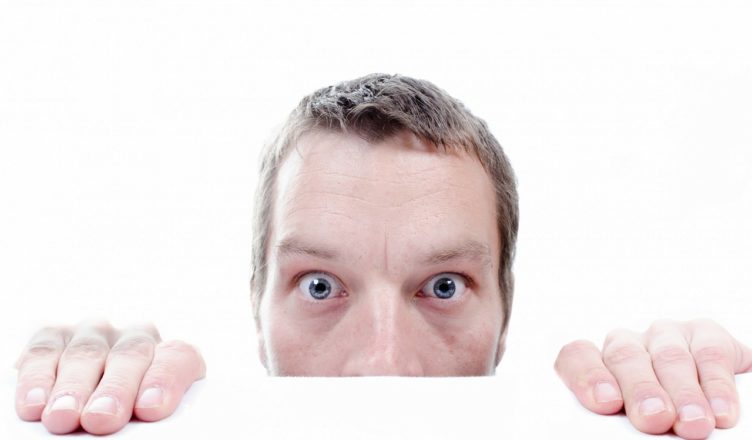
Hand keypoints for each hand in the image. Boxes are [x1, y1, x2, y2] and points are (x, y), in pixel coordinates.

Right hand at [14, 320, 205, 434]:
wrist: (98, 386)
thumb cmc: (130, 410)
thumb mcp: (146, 412)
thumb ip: (147, 416)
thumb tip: (140, 421)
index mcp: (172, 355)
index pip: (178, 358)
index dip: (165, 379)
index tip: (152, 408)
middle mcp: (136, 336)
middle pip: (131, 355)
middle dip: (115, 389)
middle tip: (102, 419)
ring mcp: (95, 333)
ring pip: (86, 353)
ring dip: (73, 387)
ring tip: (63, 417)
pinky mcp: (54, 335)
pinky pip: (44, 351)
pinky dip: (37, 378)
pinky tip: (34, 404)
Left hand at [555, 319, 751, 439]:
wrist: (704, 402)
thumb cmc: (658, 419)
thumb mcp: (630, 423)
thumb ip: (619, 426)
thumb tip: (627, 434)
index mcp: (600, 365)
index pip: (578, 357)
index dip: (588, 376)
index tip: (603, 404)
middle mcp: (629, 344)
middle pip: (625, 357)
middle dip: (641, 390)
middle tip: (652, 419)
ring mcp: (666, 336)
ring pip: (669, 356)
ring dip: (683, 393)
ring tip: (692, 423)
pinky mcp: (707, 336)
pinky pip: (711, 353)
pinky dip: (718, 386)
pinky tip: (721, 412)